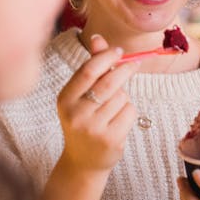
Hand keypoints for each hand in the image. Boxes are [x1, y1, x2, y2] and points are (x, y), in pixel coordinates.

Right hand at [56, 34, 138, 172]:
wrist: (83, 161)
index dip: (106, 57)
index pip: (88, 71)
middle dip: (125, 70)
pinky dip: (129, 112)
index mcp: (65, 99)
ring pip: (122, 97)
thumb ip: (92, 67)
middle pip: (109, 82)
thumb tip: (99, 38)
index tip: (119, 51)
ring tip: (112, 109)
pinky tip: (117, 121)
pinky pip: (130, 112)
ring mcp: (93, 128)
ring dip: (124, 97)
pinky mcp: (110, 139)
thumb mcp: (80, 95)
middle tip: (134, 64)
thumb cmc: (84, 120)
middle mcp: (76, 114)